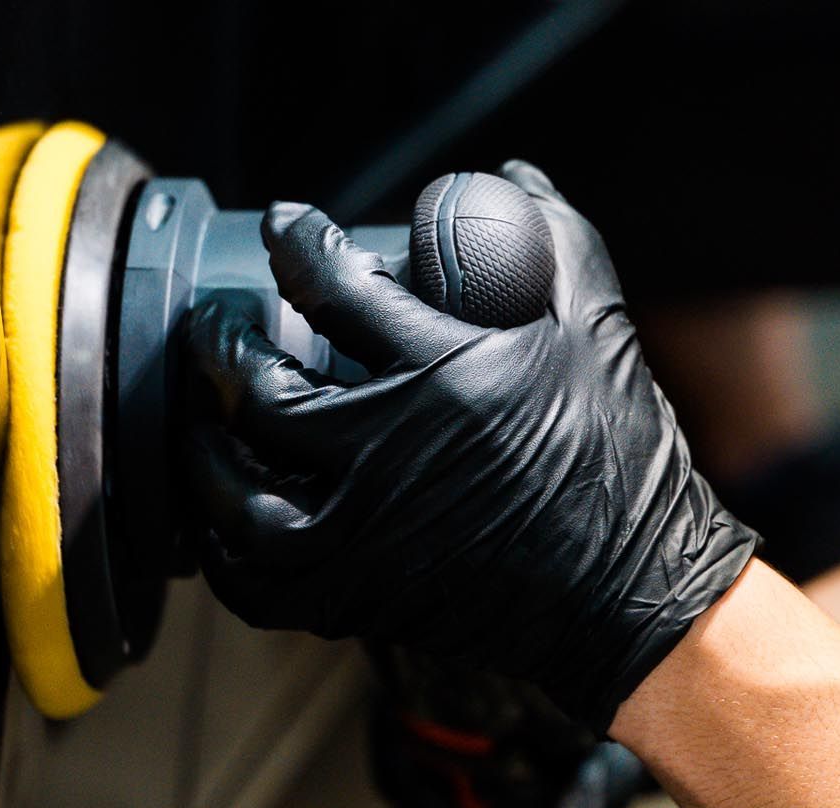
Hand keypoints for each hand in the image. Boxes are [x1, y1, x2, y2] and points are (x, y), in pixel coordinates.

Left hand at [183, 161, 756, 731]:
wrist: (635, 594)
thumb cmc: (621, 463)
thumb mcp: (598, 333)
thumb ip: (556, 242)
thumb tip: (515, 177)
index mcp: (444, 376)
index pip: (332, 285)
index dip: (294, 243)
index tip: (283, 228)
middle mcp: (388, 454)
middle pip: (260, 390)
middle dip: (223, 347)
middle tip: (218, 327)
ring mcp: (365, 535)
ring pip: (238, 492)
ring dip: (206, 449)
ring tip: (204, 418)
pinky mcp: (358, 597)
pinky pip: (256, 581)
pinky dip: (225, 549)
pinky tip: (223, 516)